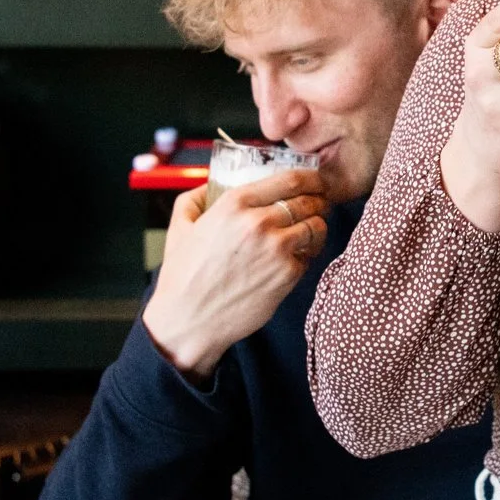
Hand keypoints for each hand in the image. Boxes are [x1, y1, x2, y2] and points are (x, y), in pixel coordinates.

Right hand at [143, 168, 329, 378]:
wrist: (188, 321)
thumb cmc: (183, 276)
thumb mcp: (180, 227)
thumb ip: (195, 198)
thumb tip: (211, 184)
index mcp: (235, 204)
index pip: (291, 179)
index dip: (311, 178)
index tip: (316, 181)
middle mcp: (258, 222)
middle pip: (310, 200)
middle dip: (319, 200)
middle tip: (319, 204)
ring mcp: (276, 249)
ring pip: (317, 226)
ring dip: (317, 227)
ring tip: (308, 232)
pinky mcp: (288, 275)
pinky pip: (310, 256)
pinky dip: (307, 255)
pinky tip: (294, 258)